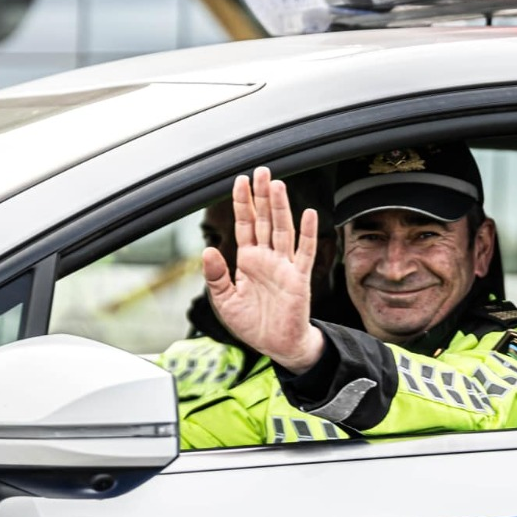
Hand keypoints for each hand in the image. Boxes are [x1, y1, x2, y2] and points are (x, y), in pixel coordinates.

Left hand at [202, 167, 325, 372]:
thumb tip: (207, 250)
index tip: (240, 181)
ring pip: (283, 230)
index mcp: (248, 261)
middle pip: (265, 220)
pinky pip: (305, 252)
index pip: (245, 225)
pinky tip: (309, 214)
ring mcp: (284, 266)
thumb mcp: (226, 301)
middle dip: (262, 196)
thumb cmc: (253, 324)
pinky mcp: (299, 279)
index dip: (242, 203)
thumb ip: (216, 276)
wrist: (276, 345)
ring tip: (276, 185)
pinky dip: (307, 233)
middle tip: (261, 171)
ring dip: (280, 208)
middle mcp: (267, 258)